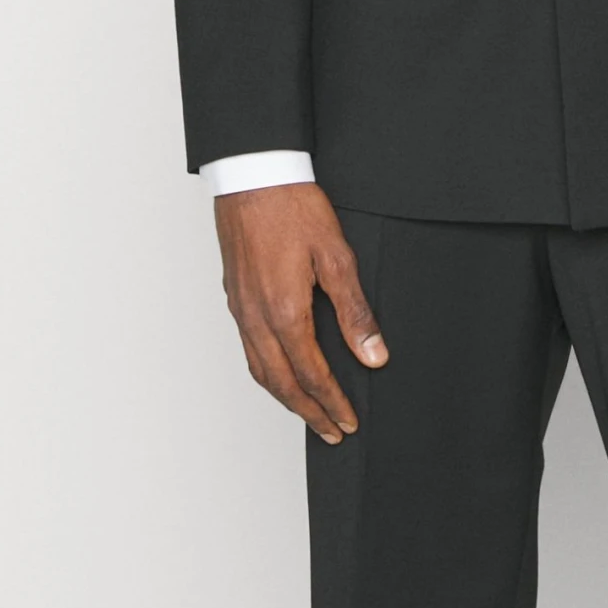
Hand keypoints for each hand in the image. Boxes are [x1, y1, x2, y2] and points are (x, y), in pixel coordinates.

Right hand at [214, 182, 388, 442]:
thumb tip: (373, 355)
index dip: (332, 403)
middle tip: (332, 431)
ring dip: (285, 398)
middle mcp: (257, 319)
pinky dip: (266, 373)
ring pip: (260, 371)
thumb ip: (355, 310)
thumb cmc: (292, 207)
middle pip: (282, 384)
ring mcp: (241, 310)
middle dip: (309, 413)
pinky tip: (278, 371)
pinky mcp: (233, 297)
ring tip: (308, 412)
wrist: (252, 175)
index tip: (348, 422)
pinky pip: (248, 350)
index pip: (312, 375)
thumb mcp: (336, 255)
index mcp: (286, 312)